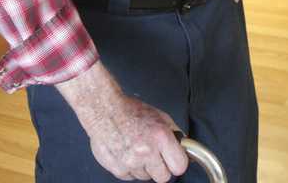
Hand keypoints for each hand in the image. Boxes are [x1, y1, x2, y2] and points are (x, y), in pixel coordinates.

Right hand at [56, 64, 187, 181]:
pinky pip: (131, 177)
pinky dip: (131, 168)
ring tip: (138, 149)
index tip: (175, 159)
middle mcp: (146, 152)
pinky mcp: (118, 170)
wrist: (104, 111)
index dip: (178, 162)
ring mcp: (131, 163)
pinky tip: (128, 152)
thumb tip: (184, 147)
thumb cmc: (130, 111)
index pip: (179, 166)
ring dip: (145, 167)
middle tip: (156, 156)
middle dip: (162, 168)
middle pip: (164, 177)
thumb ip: (175, 134)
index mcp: (160, 137)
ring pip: (146, 177)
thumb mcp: (160, 116)